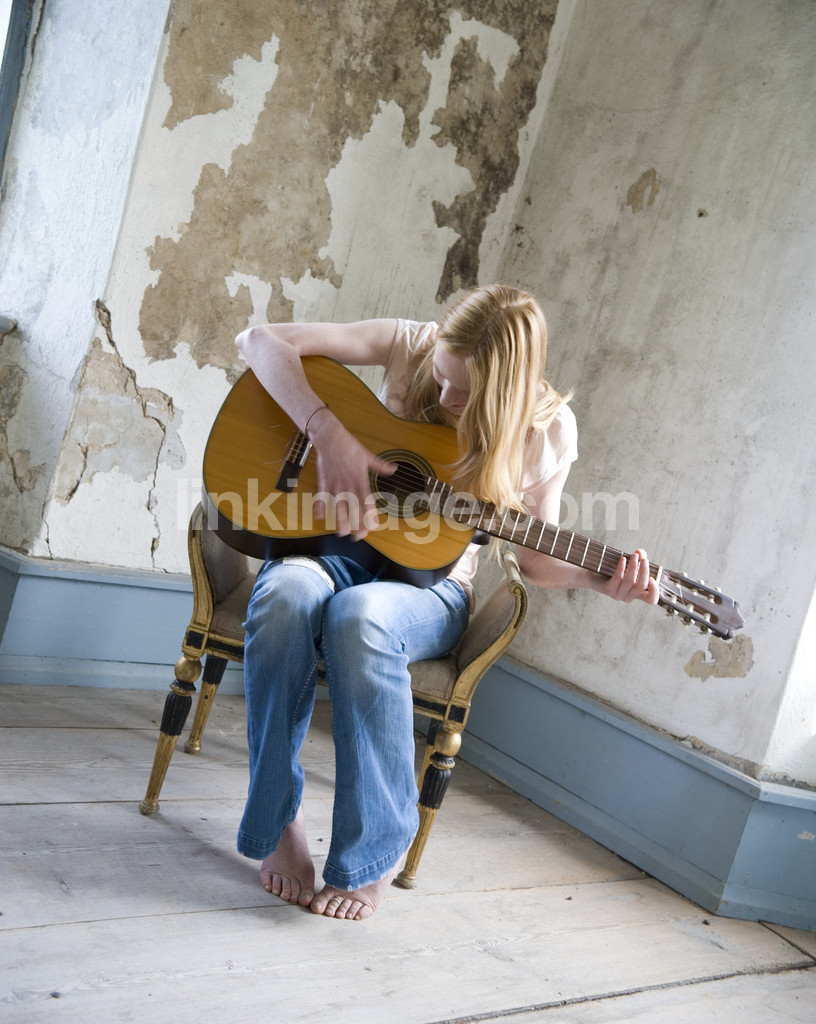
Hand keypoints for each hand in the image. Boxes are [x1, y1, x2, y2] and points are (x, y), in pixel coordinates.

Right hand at [308, 413, 394, 539]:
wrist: (331, 437)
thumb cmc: (350, 446)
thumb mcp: (368, 456)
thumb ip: (380, 466)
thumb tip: (394, 469)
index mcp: (360, 479)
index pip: (367, 501)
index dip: (370, 515)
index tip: (373, 526)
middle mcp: (349, 484)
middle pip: (353, 508)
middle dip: (356, 524)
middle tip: (358, 537)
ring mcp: (335, 483)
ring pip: (338, 506)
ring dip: (339, 521)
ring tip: (341, 533)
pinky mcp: (323, 481)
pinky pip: (321, 497)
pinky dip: (320, 507)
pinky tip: (320, 518)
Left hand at [602, 549, 659, 604]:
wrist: (593, 574)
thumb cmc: (614, 570)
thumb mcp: (630, 564)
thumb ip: (639, 558)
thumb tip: (641, 553)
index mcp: (637, 593)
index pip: (651, 599)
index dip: (655, 591)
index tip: (652, 578)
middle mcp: (629, 596)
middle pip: (641, 587)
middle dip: (644, 572)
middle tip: (644, 559)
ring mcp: (618, 594)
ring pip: (629, 582)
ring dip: (633, 566)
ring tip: (634, 555)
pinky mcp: (609, 590)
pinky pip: (618, 578)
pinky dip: (622, 568)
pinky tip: (623, 559)